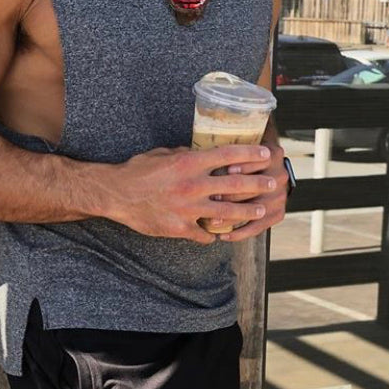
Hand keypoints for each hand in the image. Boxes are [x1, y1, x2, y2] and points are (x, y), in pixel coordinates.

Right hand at [108, 144, 276, 244]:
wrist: (116, 194)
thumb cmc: (138, 170)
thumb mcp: (164, 154)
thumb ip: (186, 155)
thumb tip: (203, 152)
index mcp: (189, 162)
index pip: (227, 155)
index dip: (250, 154)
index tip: (265, 154)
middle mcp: (192, 185)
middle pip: (235, 185)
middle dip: (258, 185)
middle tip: (273, 185)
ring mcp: (187, 209)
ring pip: (226, 212)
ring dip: (246, 212)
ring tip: (259, 211)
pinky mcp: (179, 228)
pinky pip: (204, 234)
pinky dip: (213, 235)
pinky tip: (220, 235)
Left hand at [207, 140, 291, 243]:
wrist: (269, 171)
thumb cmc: (244, 155)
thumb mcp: (242, 144)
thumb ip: (226, 148)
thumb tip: (188, 152)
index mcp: (273, 154)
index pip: (258, 161)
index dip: (242, 166)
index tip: (225, 171)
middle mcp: (280, 176)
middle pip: (255, 187)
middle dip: (231, 194)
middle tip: (212, 198)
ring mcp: (280, 196)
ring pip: (254, 210)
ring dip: (231, 216)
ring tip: (212, 221)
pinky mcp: (278, 214)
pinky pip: (257, 227)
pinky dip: (239, 233)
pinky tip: (223, 235)